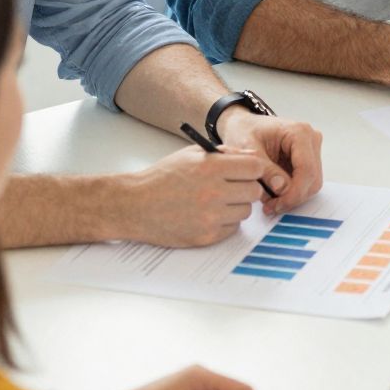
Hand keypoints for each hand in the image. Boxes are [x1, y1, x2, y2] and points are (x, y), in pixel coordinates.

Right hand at [113, 146, 268, 246]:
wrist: (133, 205)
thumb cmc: (163, 177)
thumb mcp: (192, 155)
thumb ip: (225, 153)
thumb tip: (253, 157)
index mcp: (210, 167)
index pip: (256, 167)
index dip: (253, 169)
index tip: (246, 172)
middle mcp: (213, 192)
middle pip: (255, 191)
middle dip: (246, 188)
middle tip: (231, 188)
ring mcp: (210, 216)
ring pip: (245, 211)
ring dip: (236, 206)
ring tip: (215, 202)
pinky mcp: (206, 236)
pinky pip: (232, 229)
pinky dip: (225, 223)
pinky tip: (207, 215)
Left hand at [214, 107, 322, 215]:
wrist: (243, 125)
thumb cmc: (244, 132)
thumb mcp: (248, 151)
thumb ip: (266, 170)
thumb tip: (282, 189)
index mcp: (299, 132)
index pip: (306, 170)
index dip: (294, 193)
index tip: (276, 205)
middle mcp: (311, 139)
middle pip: (312, 179)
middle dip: (292, 197)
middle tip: (269, 207)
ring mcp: (312, 149)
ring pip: (311, 183)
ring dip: (291, 196)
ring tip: (268, 200)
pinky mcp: (308, 158)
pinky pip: (305, 182)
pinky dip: (290, 192)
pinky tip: (273, 193)